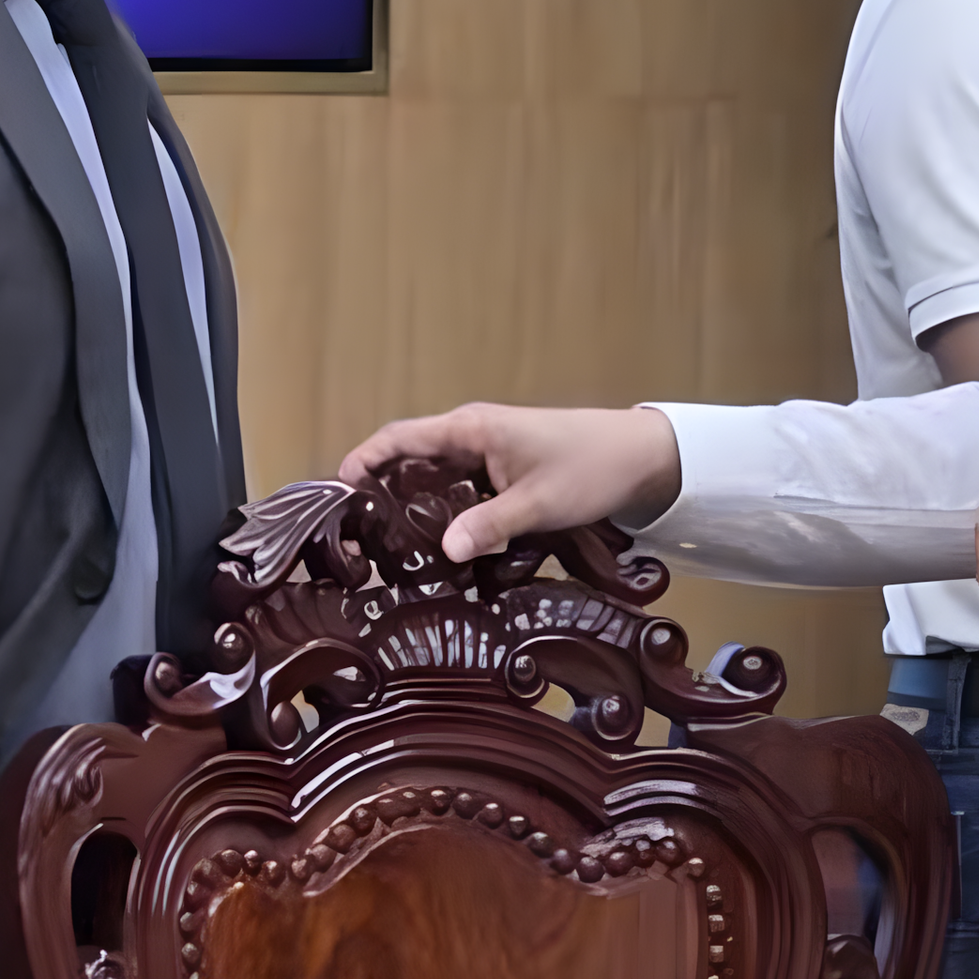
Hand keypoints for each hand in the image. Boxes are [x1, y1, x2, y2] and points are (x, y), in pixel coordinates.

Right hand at [339, 403, 683, 565]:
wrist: (641, 457)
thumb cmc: (591, 467)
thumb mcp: (540, 503)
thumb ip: (490, 525)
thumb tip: (444, 550)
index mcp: (472, 428)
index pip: (401, 438)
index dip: (364, 460)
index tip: (337, 490)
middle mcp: (472, 434)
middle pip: (410, 459)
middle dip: (381, 489)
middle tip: (358, 534)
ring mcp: (488, 452)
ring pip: (435, 477)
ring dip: (413, 504)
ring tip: (390, 547)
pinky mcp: (503, 470)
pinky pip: (459, 488)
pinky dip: (444, 510)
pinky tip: (440, 544)